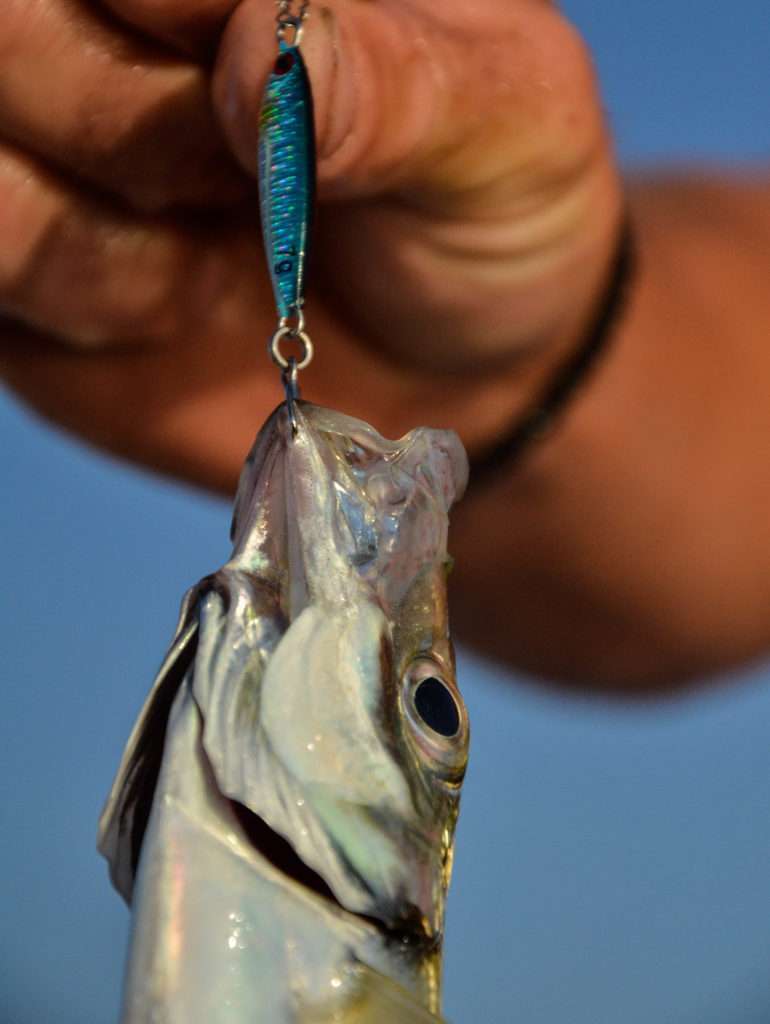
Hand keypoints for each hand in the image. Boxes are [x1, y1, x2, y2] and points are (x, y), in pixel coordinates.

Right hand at [0, 0, 620, 491]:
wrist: (457, 371)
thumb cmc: (488, 217)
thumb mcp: (504, 128)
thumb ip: (395, 82)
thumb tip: (252, 53)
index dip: (166, 9)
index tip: (247, 78)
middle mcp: (131, 33)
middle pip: (14, 24)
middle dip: (128, 119)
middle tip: (240, 179)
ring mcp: (65, 148)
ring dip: (101, 229)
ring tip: (216, 259)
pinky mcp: (35, 266)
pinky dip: (76, 289)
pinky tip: (166, 303)